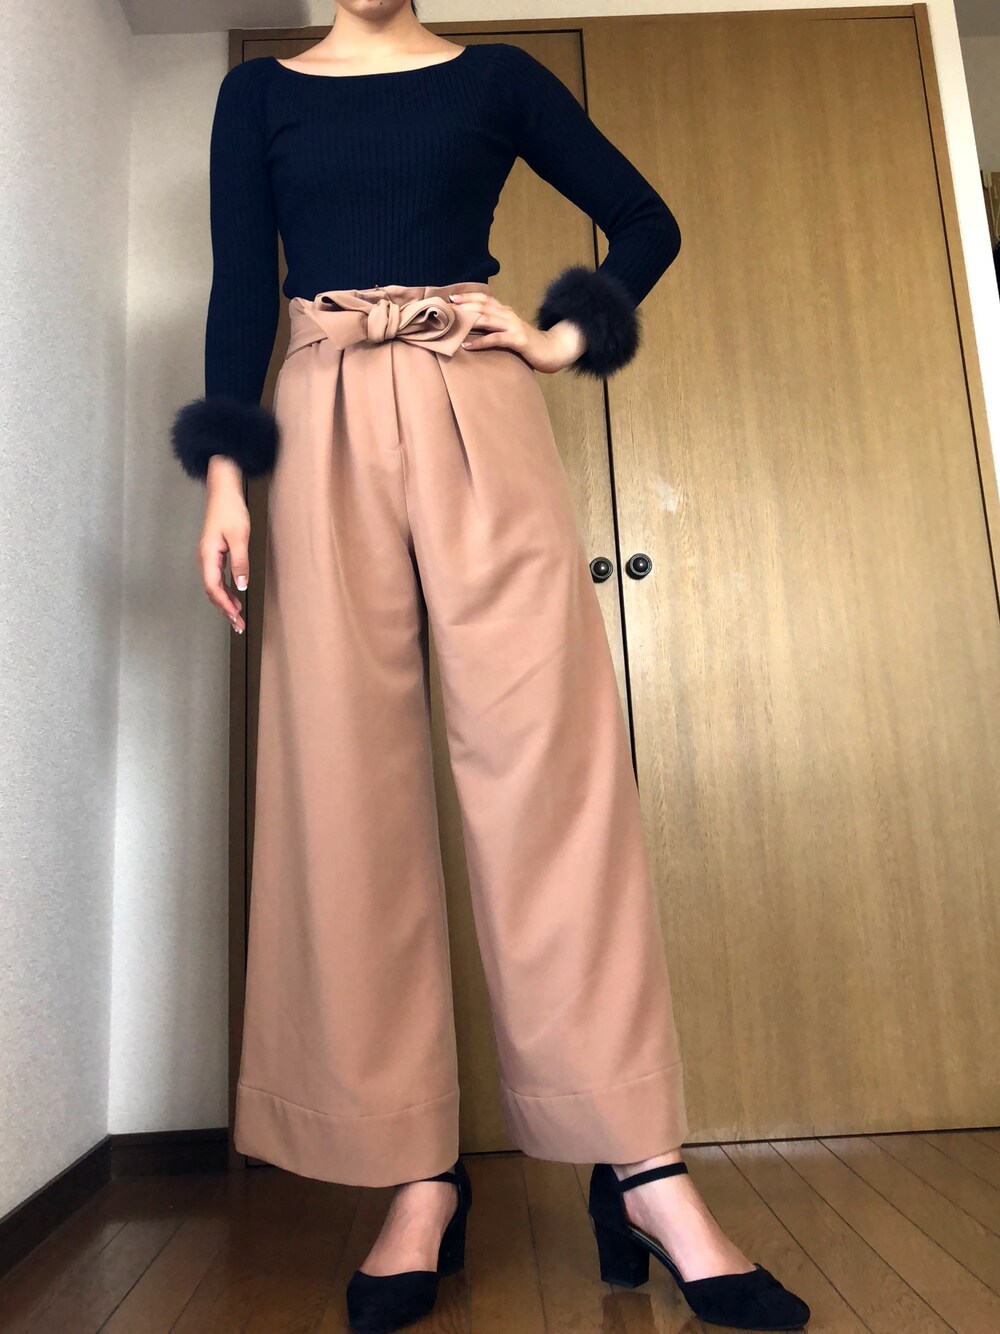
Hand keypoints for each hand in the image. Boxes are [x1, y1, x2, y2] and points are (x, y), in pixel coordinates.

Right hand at [199, 456, 249, 633]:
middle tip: (238, 624)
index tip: (235, 617)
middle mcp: (204, 558)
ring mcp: (208, 557)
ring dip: (225, 602)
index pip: (213, 587)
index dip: (223, 605)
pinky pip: (217, 578)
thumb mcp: (239, 536)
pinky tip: (235, 597)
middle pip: (212, 591)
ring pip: (214, 586)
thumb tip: (241, 584)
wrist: (223, 491)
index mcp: (207, 555)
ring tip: (237, 616)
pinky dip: (226, 591)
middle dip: (224, 609)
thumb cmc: (230, 510)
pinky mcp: (214, 554)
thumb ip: (240, 562)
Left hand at [448, 291, 586, 373]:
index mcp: (506, 311)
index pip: (485, 299)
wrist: (552, 350)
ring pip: (487, 319)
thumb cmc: (528, 344)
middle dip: (464, 305)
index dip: (469, 296)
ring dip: (469, 320)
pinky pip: (495, 339)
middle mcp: (508, 315)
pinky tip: (468, 345)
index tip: (452, 298)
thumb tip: (475, 327)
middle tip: (447, 308)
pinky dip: (480, 341)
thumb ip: (497, 326)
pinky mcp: (518, 340)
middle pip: (483, 306)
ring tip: (453, 323)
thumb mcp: (511, 330)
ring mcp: (514, 326)